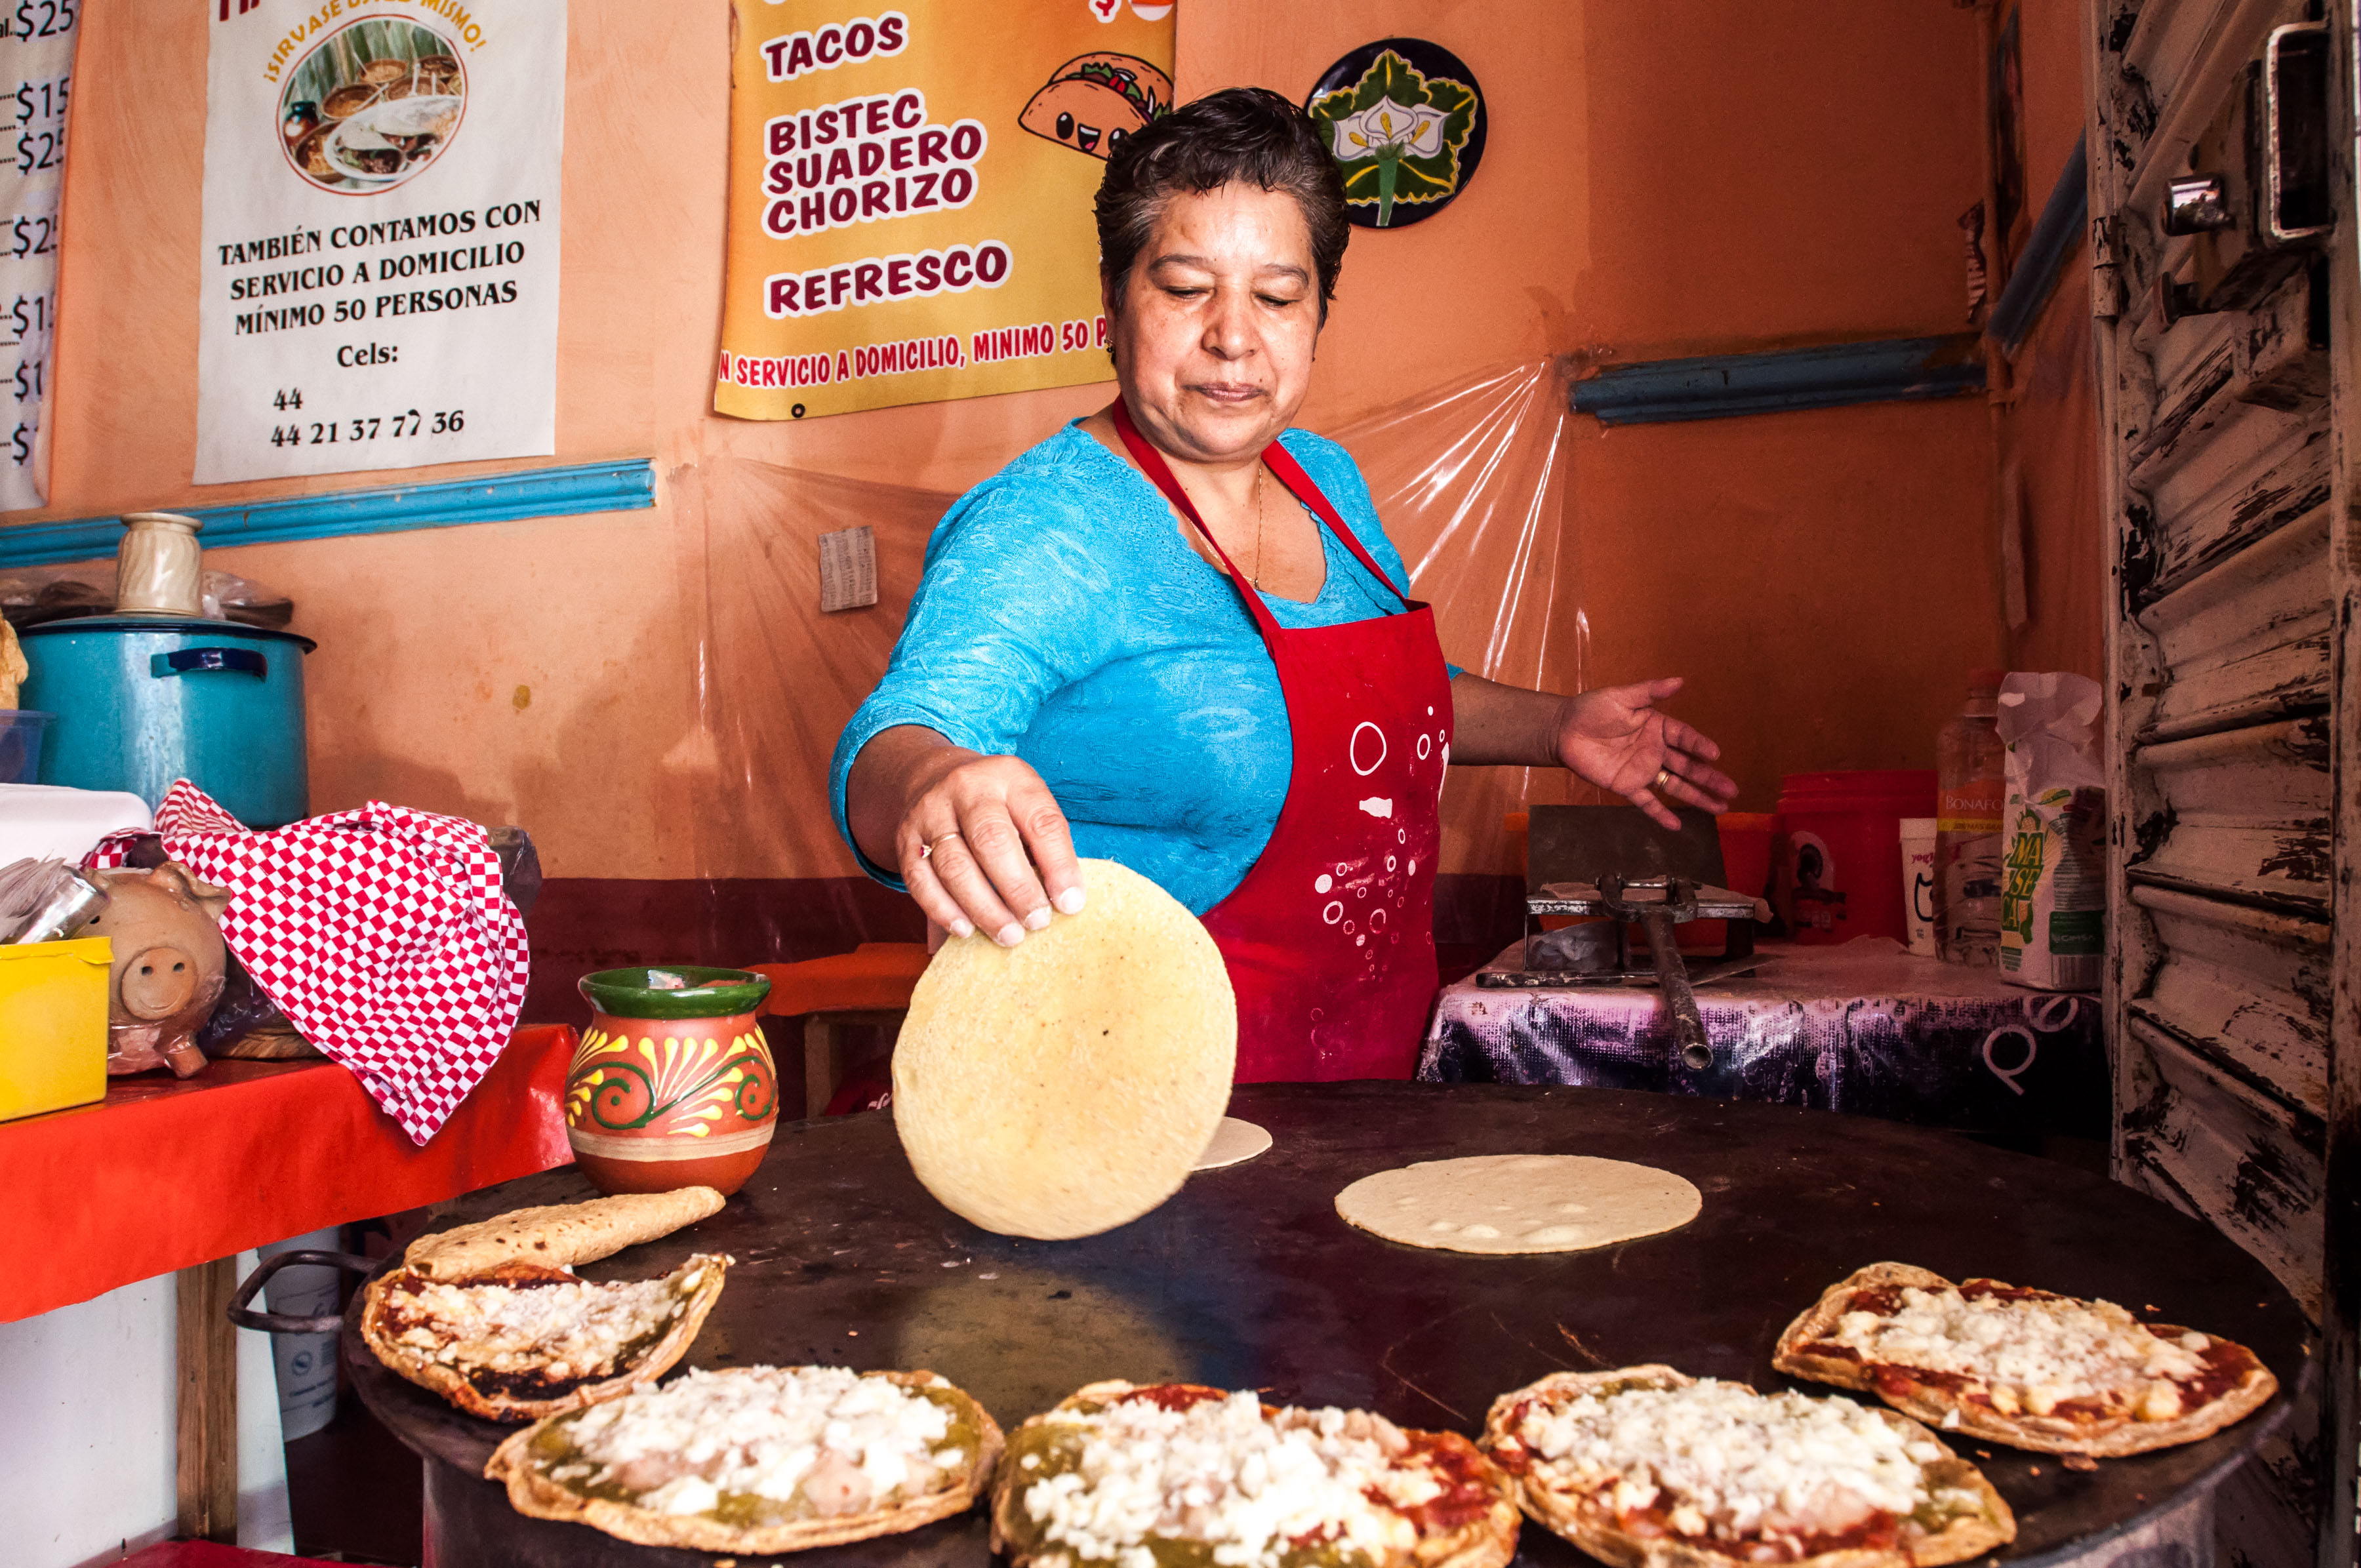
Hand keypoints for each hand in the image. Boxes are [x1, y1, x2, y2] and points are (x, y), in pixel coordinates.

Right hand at [894, 750, 1083, 946]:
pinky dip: (943, 910)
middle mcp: (967, 788)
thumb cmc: (996, 805)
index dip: (1059, 865)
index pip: (1041, 821)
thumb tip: (1063, 903)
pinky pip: (920, 880)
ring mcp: (931, 812)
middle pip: (992, 841)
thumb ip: (1043, 846)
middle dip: (1018, 889)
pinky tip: (966, 929)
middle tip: (1037, 922)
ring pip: (954, 866)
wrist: (933, 776)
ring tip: (1009, 935)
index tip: (1071, 903)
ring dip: (984, 908)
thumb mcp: (1025, 805)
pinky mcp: (905, 839)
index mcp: (1011, 777)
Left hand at [1555, 677, 1737, 829]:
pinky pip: (1646, 802)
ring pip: (1675, 786)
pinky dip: (1660, 814)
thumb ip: (1650, 692)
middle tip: (1731, 790)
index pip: (1685, 738)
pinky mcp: (1626, 786)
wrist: (1563, 730)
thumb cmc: (1592, 709)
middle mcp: (1655, 750)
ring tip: (1720, 808)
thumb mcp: (1622, 697)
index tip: (1715, 754)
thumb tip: (1680, 681)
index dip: (1699, 746)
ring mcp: (1642, 770)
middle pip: (1687, 766)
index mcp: (1658, 727)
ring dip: (1697, 797)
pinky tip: (1677, 826)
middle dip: (1709, 778)